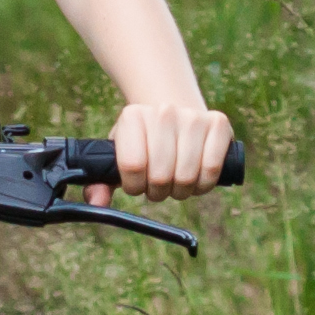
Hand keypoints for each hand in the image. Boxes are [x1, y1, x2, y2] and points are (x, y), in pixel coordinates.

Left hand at [106, 100, 231, 203]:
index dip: (135, 186)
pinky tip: (195, 180)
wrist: (176, 114)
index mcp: (132, 116)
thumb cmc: (143, 144)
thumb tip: (96, 204)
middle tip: (157, 186)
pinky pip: (211, 169)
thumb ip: (100, 182)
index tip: (136, 184)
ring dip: (180, 191)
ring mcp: (193, 116)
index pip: (132, 166)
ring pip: (186, 176)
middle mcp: (163, 111)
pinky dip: (203, 185)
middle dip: (158, 191)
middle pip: (160, 175)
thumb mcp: (117, 157)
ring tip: (175, 183)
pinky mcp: (218, 123)